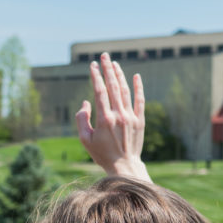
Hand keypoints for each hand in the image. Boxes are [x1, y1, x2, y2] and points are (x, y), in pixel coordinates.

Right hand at [75, 52, 150, 181]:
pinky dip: (138, 87)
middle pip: (113, 86)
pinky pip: (140, 100)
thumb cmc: (102, 154)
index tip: (92, 66)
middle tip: (104, 56)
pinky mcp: (140, 121)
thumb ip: (81, 119)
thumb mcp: (85, 140)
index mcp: (104, 119)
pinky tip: (136, 76)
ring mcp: (131, 117)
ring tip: (115, 64)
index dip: (96, 76)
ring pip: (125, 91)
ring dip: (120, 75)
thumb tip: (86, 102)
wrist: (125, 166)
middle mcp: (119, 115)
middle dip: (108, 69)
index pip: (100, 91)